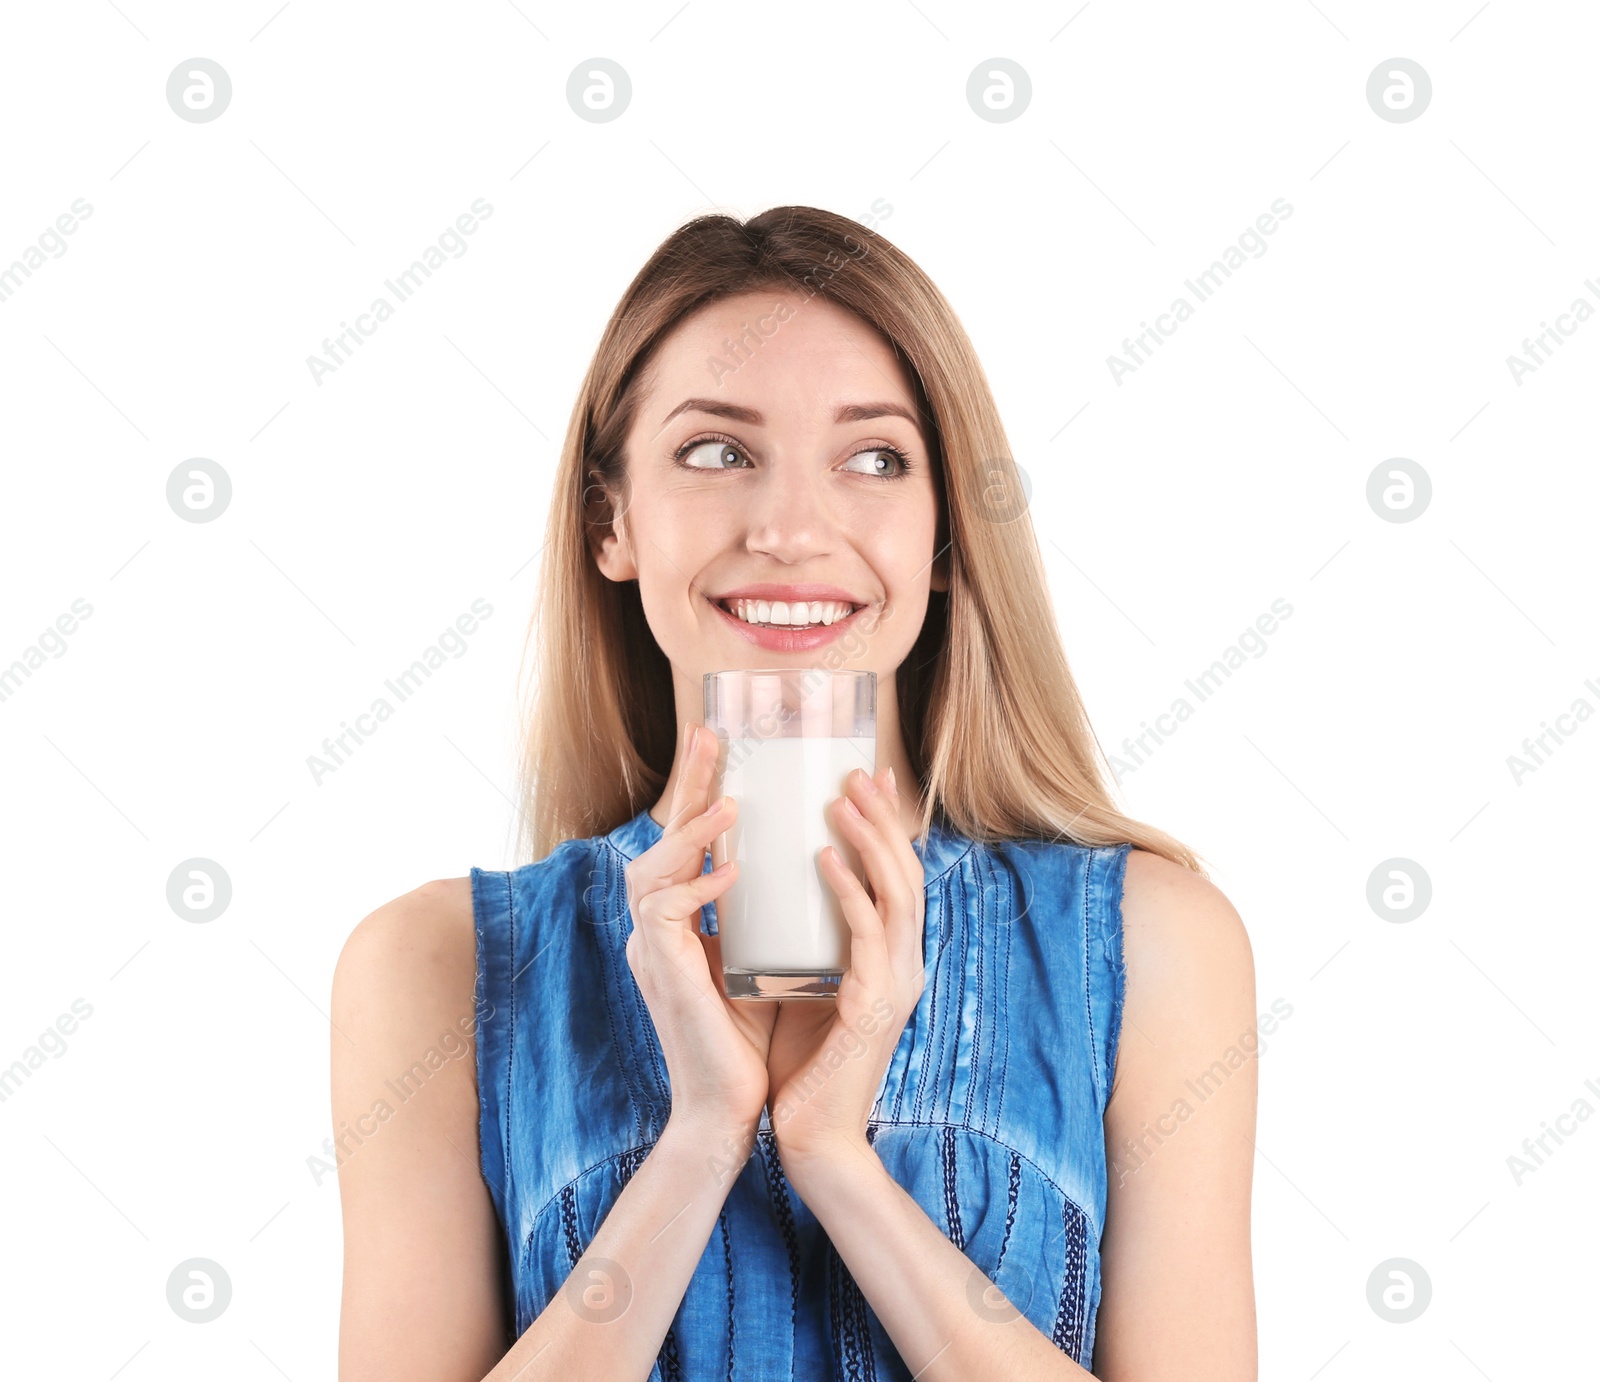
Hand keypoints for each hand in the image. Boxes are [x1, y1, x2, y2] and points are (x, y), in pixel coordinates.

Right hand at [624, 723, 775, 1138]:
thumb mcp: (765, 959)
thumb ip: (768, 916)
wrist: (731, 1110)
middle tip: (709, 732)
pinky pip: (666, 913)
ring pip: (651, 869)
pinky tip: (733, 874)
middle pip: (657, 839)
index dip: (696, 792)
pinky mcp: (661, 973)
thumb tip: (814, 864)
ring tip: (731, 804)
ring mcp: (651, 951)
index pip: (683, 844)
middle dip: (684, 784)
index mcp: (676, 923)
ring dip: (691, 833)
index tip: (720, 744)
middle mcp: (654, 929)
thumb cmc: (751, 1040)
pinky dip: (699, 889)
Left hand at [765, 764, 925, 1176]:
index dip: (888, 826)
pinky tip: (824, 858)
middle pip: (905, 873)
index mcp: (890, 959)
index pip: (896, 878)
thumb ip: (805, 941)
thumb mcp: (806, 983)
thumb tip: (775, 892)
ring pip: (895, 893)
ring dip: (869, 840)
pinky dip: (847, 891)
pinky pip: (864, 935)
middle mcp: (903, 965)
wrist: (810, 1136)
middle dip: (883, 818)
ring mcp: (895, 985)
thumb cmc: (802, 1064)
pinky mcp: (875, 1007)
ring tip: (842, 798)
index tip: (870, 778)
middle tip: (857, 772)